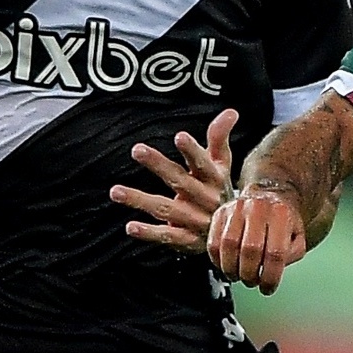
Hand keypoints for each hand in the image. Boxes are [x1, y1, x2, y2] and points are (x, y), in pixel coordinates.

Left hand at [112, 108, 238, 252]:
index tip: (180, 136)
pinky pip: (167, 236)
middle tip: (137, 149)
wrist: (236, 234)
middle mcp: (205, 199)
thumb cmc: (221, 191)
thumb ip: (219, 138)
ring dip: (140, 200)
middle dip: (158, 165)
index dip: (192, 150)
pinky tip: (130, 227)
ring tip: (115, 191)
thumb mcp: (223, 165)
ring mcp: (195, 221)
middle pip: (180, 180)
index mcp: (214, 179)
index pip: (203, 162)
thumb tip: (230, 112)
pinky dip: (149, 233)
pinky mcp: (187, 240)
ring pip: (165, 209)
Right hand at [208, 186, 307, 291]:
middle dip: (250, 274)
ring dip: (232, 270)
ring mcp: (236, 208)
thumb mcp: (297, 238)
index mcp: (281, 214)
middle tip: (252, 282)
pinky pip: (213, 243)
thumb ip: (290, 255)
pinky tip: (227, 266)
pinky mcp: (219, 214)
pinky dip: (218, 261)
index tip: (267, 288)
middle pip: (250, 249)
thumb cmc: (283, 223)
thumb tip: (272, 271)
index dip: (270, 277)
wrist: (269, 197)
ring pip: (228, 246)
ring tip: (238, 276)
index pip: (275, 253)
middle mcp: (257, 207)